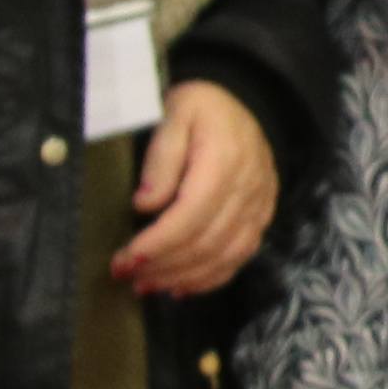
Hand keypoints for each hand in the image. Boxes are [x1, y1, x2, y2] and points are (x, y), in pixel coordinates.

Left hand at [108, 79, 274, 297]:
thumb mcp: (175, 113)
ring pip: (223, 257)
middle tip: (125, 275)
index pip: (190, 215)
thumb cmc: (201, 107)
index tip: (125, 258)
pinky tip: (181, 288)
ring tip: (146, 285)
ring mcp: (259, 206)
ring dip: (182, 278)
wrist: (245, 100)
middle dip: (162, 265)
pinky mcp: (262, 217)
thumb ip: (161, 157)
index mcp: (224, 160)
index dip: (157, 244)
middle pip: (205, 242)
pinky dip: (210, 279)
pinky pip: (240, 258)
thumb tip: (145, 205)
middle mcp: (248, 189)